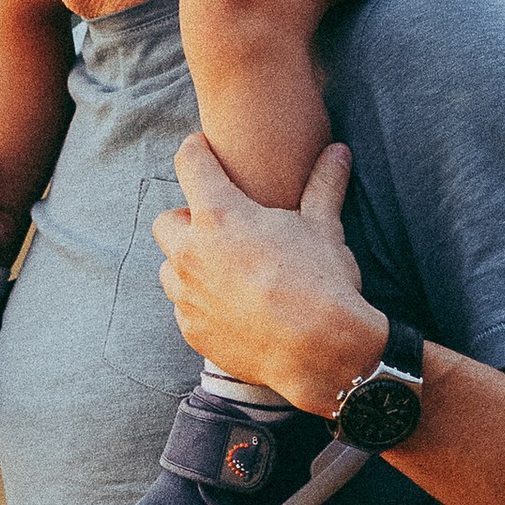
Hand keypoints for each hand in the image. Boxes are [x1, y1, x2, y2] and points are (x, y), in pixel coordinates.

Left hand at [153, 138, 385, 414]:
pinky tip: (233, 307)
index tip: (202, 151)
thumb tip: (339, 151)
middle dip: (187, 221)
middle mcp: (192, 253)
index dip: (196, 151)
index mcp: (221, 216)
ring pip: (170, 268)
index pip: (190, 164)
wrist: (321, 353)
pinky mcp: (192, 330)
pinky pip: (185, 308)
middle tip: (219, 228)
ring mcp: (188, 296)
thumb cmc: (322, 284)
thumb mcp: (323, 229)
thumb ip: (323, 186)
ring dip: (188, 264)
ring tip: (224, 270)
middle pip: (166, 221)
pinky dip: (202, 303)